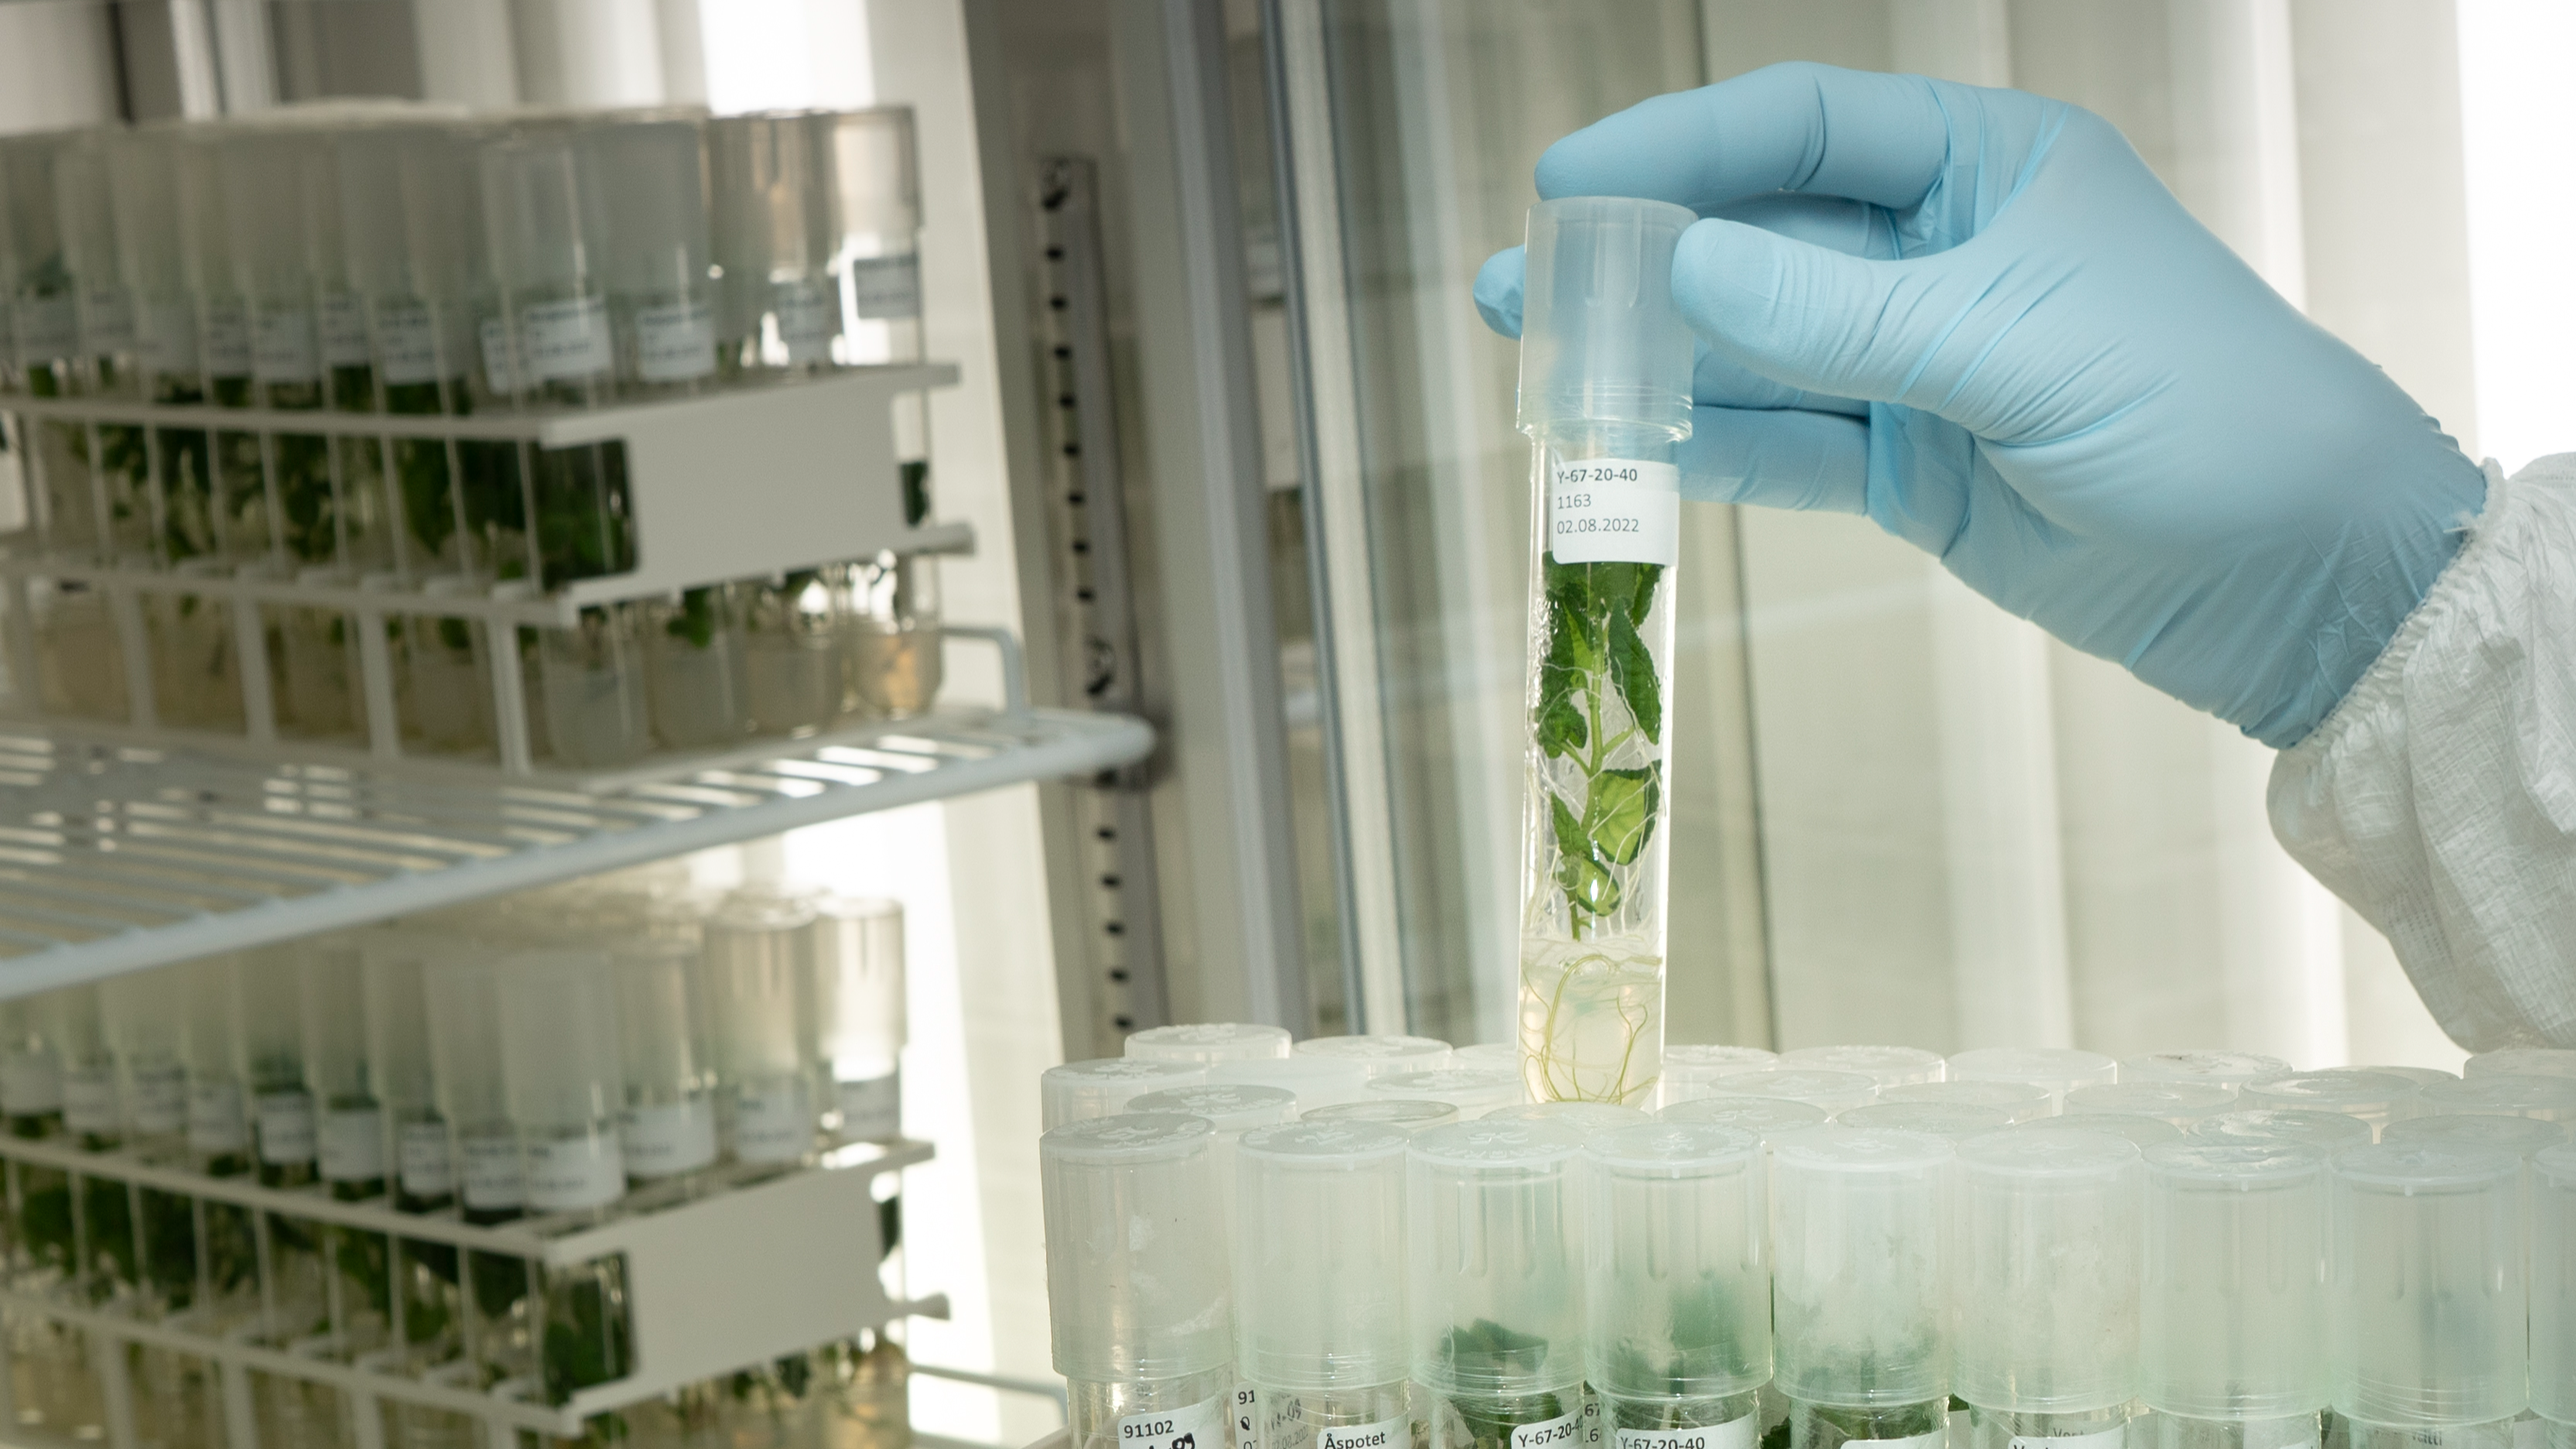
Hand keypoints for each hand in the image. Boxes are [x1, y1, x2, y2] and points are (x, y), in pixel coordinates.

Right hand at [1474, 62, 2483, 746]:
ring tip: (1539, 366)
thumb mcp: (2017, 347)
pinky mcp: (1913, 468)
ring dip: (1654, 362)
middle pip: (1760, 240)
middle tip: (1520, 284)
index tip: (1571, 183)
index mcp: (1989, 169)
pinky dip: (1712, 450)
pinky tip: (1627, 451)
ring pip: (1759, 351)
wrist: (2304, 581)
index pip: (1804, 131)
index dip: (1682, 148)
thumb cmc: (2204, 415)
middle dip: (1640, 262)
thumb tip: (1685, 270)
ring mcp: (1920, 365)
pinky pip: (1789, 447)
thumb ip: (1843, 318)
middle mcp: (1942, 253)